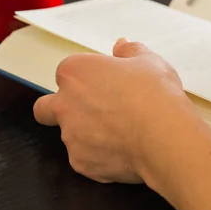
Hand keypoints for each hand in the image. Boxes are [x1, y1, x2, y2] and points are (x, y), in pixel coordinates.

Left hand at [33, 39, 198, 183]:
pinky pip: (86, 159)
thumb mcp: (148, 60)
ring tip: (123, 133)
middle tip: (93, 111)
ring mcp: (71, 136)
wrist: (164, 134)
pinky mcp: (81, 163)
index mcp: (75, 73)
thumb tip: (121, 46)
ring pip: (70, 136)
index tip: (106, 82)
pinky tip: (126, 150)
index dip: (87, 78)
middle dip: (61, 109)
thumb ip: (129, 51)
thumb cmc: (154, 93)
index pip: (67, 73)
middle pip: (46, 108)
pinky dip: (101, 156)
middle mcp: (64, 104)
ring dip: (88, 134)